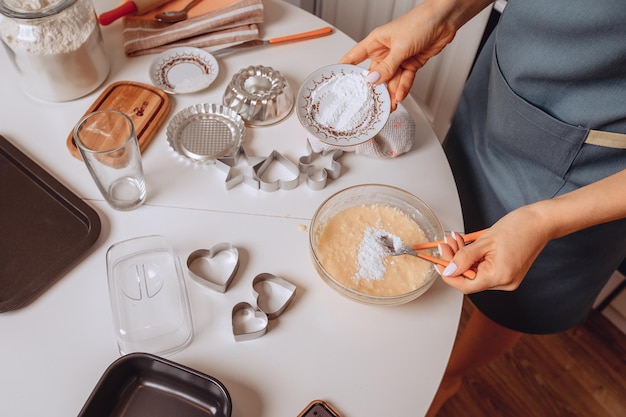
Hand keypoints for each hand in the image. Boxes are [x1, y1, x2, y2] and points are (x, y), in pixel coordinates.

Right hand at [339, 3, 456, 109]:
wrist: (444, 20)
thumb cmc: (420, 22)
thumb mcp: (400, 47)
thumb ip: (387, 66)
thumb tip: (373, 80)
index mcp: (376, 42)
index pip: (355, 56)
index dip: (345, 68)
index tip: (336, 80)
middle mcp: (385, 52)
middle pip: (375, 74)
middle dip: (374, 89)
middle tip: (370, 103)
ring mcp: (398, 59)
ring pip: (390, 80)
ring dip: (390, 93)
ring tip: (389, 105)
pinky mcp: (410, 64)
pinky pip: (404, 79)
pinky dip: (403, 88)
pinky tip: (400, 96)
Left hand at [436, 205, 553, 293]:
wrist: (542, 221)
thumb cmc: (520, 227)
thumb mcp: (485, 241)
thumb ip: (464, 257)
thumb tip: (449, 271)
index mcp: (499, 277)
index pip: (465, 285)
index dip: (448, 274)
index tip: (438, 261)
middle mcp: (504, 282)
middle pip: (469, 278)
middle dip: (454, 260)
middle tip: (445, 243)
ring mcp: (507, 278)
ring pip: (475, 272)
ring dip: (462, 257)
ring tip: (456, 239)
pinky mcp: (508, 272)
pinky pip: (485, 268)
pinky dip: (474, 257)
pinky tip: (467, 244)